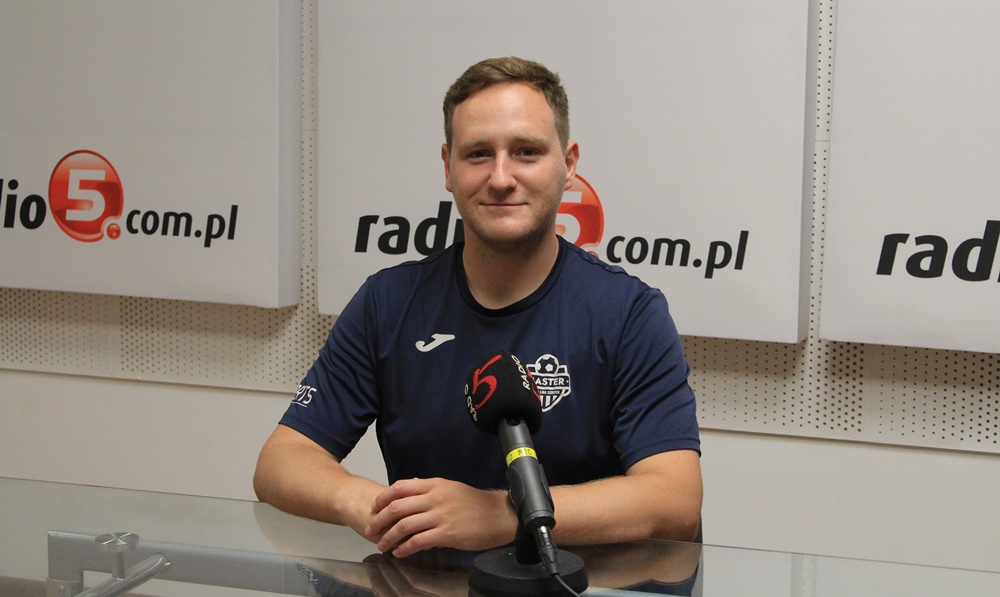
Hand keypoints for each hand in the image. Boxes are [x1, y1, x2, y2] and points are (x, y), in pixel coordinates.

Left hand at [365, 477, 515, 557]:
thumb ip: (430, 488)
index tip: (374, 508)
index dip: (383, 498)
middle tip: (371, 528)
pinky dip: (405, 548)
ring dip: (389, 537)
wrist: (498, 515)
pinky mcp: (447, 533)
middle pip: (398, 507)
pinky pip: (418, 541)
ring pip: (404, 525)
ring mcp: (441, 516)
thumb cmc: (476, 504)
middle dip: (380, 519)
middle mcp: (436, 498)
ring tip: (382, 544)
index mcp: (436, 485)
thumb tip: (411, 486)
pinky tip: (400, 552)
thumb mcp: (451, 488)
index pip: (401, 487)